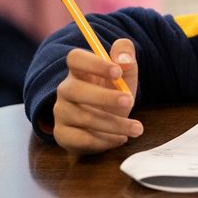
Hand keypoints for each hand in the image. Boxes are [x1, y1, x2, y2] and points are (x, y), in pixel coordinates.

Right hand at [52, 38, 141, 153]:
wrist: (108, 126)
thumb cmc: (115, 95)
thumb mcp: (126, 75)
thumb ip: (126, 57)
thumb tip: (124, 60)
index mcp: (79, 70)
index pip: (75, 58)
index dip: (94, 63)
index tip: (118, 72)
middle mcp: (65, 90)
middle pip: (74, 89)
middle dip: (104, 97)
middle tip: (130, 101)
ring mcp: (61, 113)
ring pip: (83, 117)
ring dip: (114, 123)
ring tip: (136, 128)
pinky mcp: (63, 135)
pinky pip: (82, 139)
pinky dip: (105, 141)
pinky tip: (121, 138)